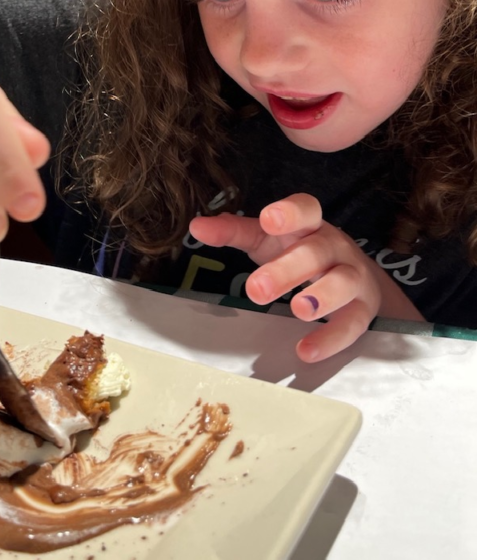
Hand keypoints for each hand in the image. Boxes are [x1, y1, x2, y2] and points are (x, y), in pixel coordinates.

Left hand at [189, 193, 417, 361]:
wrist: (357, 277)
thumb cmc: (300, 252)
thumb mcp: (267, 239)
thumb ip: (233, 231)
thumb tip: (197, 226)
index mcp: (308, 226)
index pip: (305, 209)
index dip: (290, 212)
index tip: (269, 219)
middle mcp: (333, 247)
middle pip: (315, 253)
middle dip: (288, 270)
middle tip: (257, 289)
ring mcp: (352, 276)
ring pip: (342, 283)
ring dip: (321, 297)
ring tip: (298, 310)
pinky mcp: (363, 308)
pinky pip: (353, 323)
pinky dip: (331, 338)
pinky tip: (306, 350)